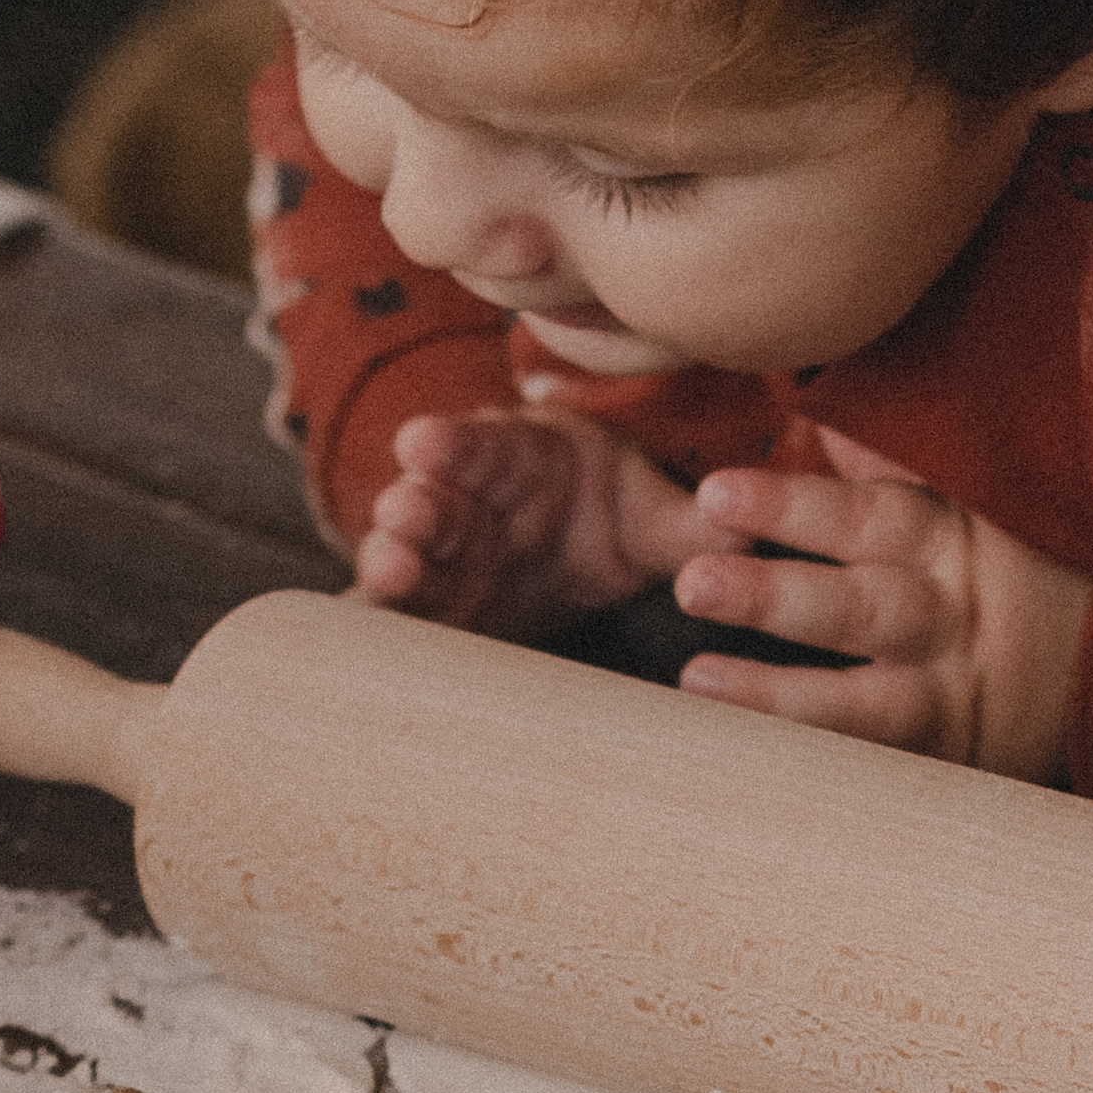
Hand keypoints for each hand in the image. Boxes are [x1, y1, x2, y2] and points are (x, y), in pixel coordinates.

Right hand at [352, 407, 702, 637]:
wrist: (580, 549)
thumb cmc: (607, 511)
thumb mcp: (650, 513)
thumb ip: (689, 525)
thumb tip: (744, 528)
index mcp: (510, 461)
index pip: (476, 445)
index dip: (452, 445)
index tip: (428, 442)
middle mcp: (463, 505)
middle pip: (429, 501)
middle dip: (414, 506)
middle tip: (403, 514)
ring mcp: (440, 563)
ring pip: (403, 560)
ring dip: (390, 564)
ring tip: (390, 570)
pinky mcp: (432, 615)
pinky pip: (392, 621)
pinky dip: (371, 633)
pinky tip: (348, 650)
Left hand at [669, 426, 1092, 781]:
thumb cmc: (1038, 559)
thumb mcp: (989, 500)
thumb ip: (905, 464)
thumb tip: (826, 415)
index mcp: (956, 537)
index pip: (869, 517)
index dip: (792, 508)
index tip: (715, 496)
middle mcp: (958, 616)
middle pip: (862, 607)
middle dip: (774, 598)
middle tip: (694, 584)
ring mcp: (959, 694)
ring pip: (868, 703)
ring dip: (780, 694)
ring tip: (698, 681)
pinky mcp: (960, 758)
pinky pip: (883, 766)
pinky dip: (821, 764)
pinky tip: (749, 763)